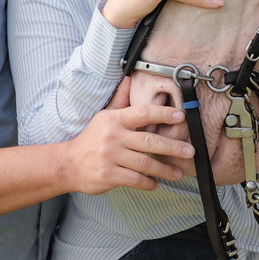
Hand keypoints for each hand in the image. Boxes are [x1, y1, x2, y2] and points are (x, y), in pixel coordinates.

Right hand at [59, 79, 196, 194]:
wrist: (68, 163)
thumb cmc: (93, 138)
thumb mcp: (105, 115)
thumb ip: (121, 98)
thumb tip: (131, 76)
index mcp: (115, 119)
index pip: (143, 112)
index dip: (164, 113)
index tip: (180, 116)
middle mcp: (113, 136)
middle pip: (149, 141)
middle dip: (172, 147)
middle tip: (189, 151)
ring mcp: (110, 156)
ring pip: (145, 163)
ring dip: (165, 169)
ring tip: (178, 172)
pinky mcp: (108, 175)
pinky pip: (135, 180)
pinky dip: (149, 183)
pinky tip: (156, 183)